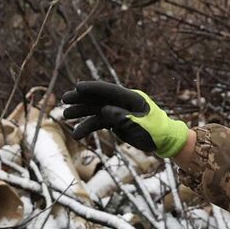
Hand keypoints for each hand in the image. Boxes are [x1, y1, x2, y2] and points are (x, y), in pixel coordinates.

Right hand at [58, 80, 189, 157]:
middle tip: (64, 99)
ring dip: (81, 113)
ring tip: (65, 116)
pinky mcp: (115, 122)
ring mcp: (118, 111)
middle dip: (81, 98)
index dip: (93, 88)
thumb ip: (122, 117)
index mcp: (132, 98)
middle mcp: (122, 102)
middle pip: (98, 98)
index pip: (109, 90)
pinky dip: (88, 127)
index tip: (77, 86)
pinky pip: (99, 122)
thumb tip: (104, 110)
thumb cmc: (156, 132)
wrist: (164, 142)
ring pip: (96, 110)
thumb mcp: (141, 126)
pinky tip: (77, 133)